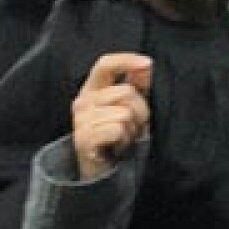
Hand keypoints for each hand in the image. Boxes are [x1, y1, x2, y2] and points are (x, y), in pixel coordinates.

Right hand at [72, 54, 151, 180]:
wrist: (102, 168)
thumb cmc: (117, 134)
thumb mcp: (131, 106)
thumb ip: (137, 84)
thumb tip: (146, 64)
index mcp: (93, 89)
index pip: (105, 64)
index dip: (126, 60)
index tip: (148, 63)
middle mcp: (83, 101)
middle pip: (126, 92)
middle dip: (141, 110)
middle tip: (133, 125)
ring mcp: (81, 120)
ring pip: (125, 113)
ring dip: (132, 128)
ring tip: (123, 136)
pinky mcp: (84, 138)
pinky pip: (117, 130)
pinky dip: (124, 139)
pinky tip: (117, 145)